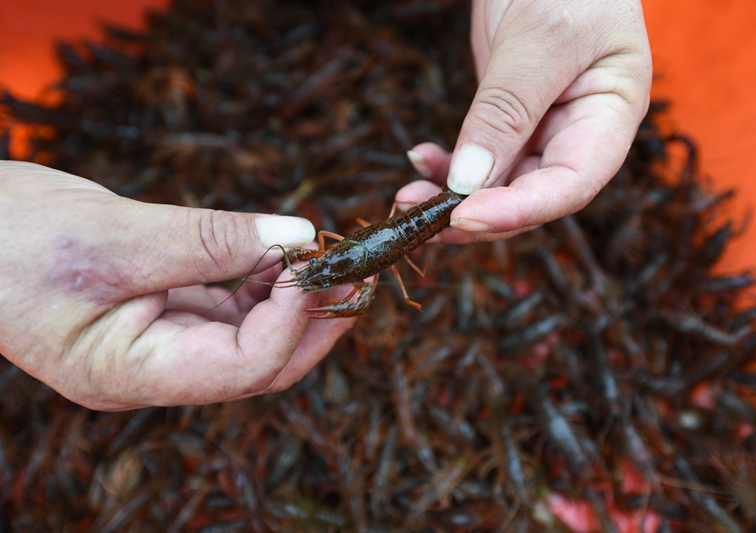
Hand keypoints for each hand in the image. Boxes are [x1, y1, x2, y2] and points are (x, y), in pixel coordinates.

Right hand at [0, 162, 353, 409]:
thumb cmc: (11, 238)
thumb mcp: (115, 235)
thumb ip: (209, 240)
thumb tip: (295, 236)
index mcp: (131, 374)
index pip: (241, 367)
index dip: (291, 319)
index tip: (317, 264)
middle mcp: (154, 368)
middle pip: (259, 364)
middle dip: (313, 322)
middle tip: (358, 275)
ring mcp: (161, 341)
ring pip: (250, 334)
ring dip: (294, 298)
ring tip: (328, 257)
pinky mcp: (164, 310)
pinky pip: (230, 306)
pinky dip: (262, 279)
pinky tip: (283, 251)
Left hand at [397, 0, 651, 242]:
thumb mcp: (542, 36)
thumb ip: (508, 109)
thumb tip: (470, 183)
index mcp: (610, 117)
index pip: (569, 185)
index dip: (518, 210)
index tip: (463, 218)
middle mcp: (579, 133)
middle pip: (530, 195)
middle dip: (475, 213)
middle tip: (421, 221)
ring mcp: (543, 128)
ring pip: (499, 183)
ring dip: (452, 196)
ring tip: (407, 197)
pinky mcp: (509, 118)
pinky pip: (480, 157)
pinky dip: (449, 165)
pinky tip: (421, 159)